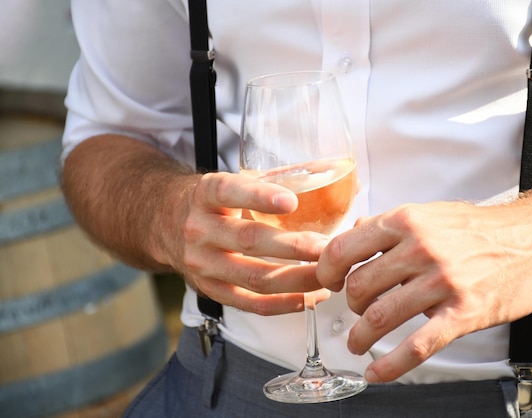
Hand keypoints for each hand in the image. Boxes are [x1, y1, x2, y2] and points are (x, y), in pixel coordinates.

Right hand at [167, 171, 329, 315]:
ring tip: (328, 276)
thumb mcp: (227, 182)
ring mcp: (201, 264)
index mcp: (205, 194)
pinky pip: (248, 304)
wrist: (165, 224)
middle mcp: (199, 229)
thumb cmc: (211, 203)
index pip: (228, 191)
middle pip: (249, 240)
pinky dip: (281, 305)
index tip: (291, 201)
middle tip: (329, 249)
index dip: (259, 196)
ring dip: (297, 279)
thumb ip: (267, 183)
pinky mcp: (209, 289)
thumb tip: (336, 180)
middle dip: (296, 247)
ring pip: (254, 277)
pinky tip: (307, 299)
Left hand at [317, 199, 531, 381]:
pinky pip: (417, 346)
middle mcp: (419, 249)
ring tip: (357, 343)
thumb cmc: (478, 229)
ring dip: (360, 337)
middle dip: (351, 305)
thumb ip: (388, 224)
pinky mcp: (462, 313)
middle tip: (357, 311)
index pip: (343, 249)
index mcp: (405, 222)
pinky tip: (376, 373)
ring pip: (381, 317)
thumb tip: (353, 231)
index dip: (327, 271)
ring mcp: (441, 282)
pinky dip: (390, 365)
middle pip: (359, 287)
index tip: (329, 282)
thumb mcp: (429, 213)